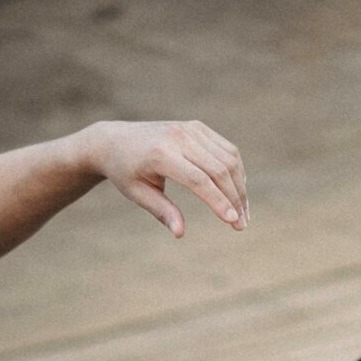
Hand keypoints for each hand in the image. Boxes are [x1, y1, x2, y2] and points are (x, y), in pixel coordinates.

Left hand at [85, 120, 247, 236]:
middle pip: (219, 169)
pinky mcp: (198, 127)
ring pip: (228, 159)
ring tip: (243, 213)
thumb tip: (180, 233)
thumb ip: (161, 211)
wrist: (116, 140)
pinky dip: (236, 171)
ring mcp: (191, 129)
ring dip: (240, 187)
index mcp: (161, 154)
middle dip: (235, 199)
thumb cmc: (125, 172)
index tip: (233, 221)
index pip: (198, 180)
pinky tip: (237, 192)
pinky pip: (227, 149)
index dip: (218, 201)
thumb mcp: (137, 194)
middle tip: (241, 225)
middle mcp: (179, 137)